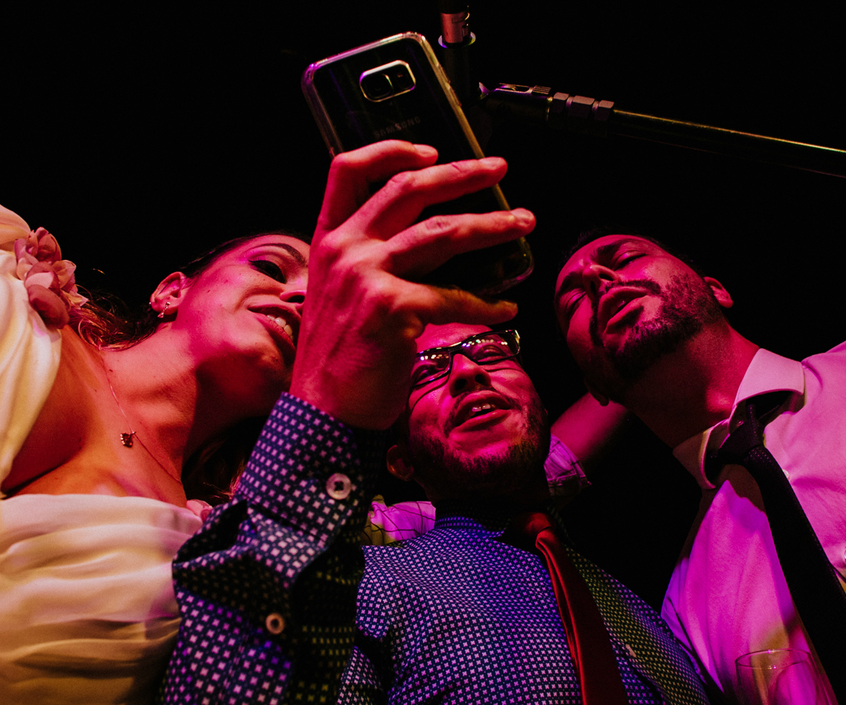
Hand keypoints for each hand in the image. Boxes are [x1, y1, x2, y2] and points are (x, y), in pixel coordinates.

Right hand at [292, 140, 534, 429]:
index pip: (348, 170)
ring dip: (491, 225)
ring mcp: (366, 276)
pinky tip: (506, 308)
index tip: (431, 149)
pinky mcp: (392, 308)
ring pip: (442, 232)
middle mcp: (345, 249)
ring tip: (522, 223)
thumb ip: (375, 261)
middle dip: (461, 173)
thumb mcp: (342, 296)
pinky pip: (455, 297)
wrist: (323, 414)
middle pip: (409, 188)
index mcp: (328, 241)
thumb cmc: (339, 361)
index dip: (391, 150)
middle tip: (498, 169)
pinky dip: (487, 304)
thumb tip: (437, 240)